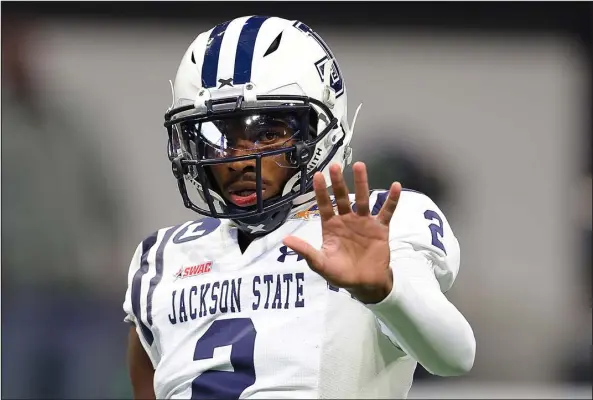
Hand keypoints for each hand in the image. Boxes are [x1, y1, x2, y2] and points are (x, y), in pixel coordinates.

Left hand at [283, 162, 400, 303]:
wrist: (365, 285)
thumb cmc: (340, 274)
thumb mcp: (321, 264)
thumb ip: (305, 251)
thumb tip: (285, 240)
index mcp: (331, 226)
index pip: (324, 205)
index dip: (320, 191)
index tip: (317, 175)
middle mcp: (347, 220)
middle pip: (343, 197)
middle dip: (338, 182)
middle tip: (335, 166)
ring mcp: (364, 222)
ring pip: (363, 199)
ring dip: (362, 183)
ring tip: (359, 166)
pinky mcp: (380, 228)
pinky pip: (386, 212)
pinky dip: (392, 200)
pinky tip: (395, 186)